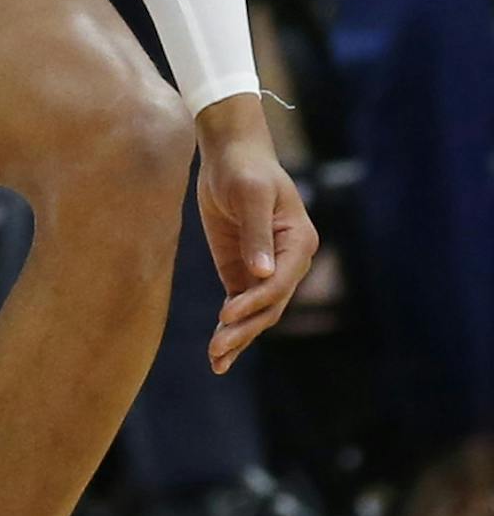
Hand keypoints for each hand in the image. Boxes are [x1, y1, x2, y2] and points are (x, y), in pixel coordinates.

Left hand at [195, 95, 318, 373]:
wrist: (230, 155)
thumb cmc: (245, 168)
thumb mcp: (250, 195)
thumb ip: (256, 234)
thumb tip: (262, 274)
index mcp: (299, 243)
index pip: (279, 282)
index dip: (255, 301)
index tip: (227, 314)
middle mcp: (287, 262)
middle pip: (270, 305)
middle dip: (244, 329)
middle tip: (216, 349)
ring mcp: (265, 270)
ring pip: (257, 312)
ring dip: (238, 337)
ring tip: (216, 361)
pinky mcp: (242, 271)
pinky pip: (241, 305)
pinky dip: (230, 327)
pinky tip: (218, 352)